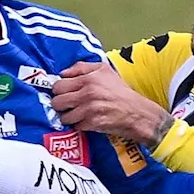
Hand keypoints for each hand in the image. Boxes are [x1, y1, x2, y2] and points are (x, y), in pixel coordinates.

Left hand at [51, 61, 172, 146]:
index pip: (58, 86)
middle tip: (68, 105)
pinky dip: (79, 125)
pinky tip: (86, 121)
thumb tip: (62, 73)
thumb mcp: (104, 70)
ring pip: (64, 116)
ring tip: (77, 114)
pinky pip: (75, 126)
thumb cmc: (120, 91)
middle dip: (61, 105)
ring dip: (69, 117)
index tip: (64, 93)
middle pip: (57, 102)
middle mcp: (87, 93)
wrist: (136, 112)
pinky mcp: (92, 124)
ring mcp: (89, 110)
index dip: (59, 91)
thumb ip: (81, 67)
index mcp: (88, 79)